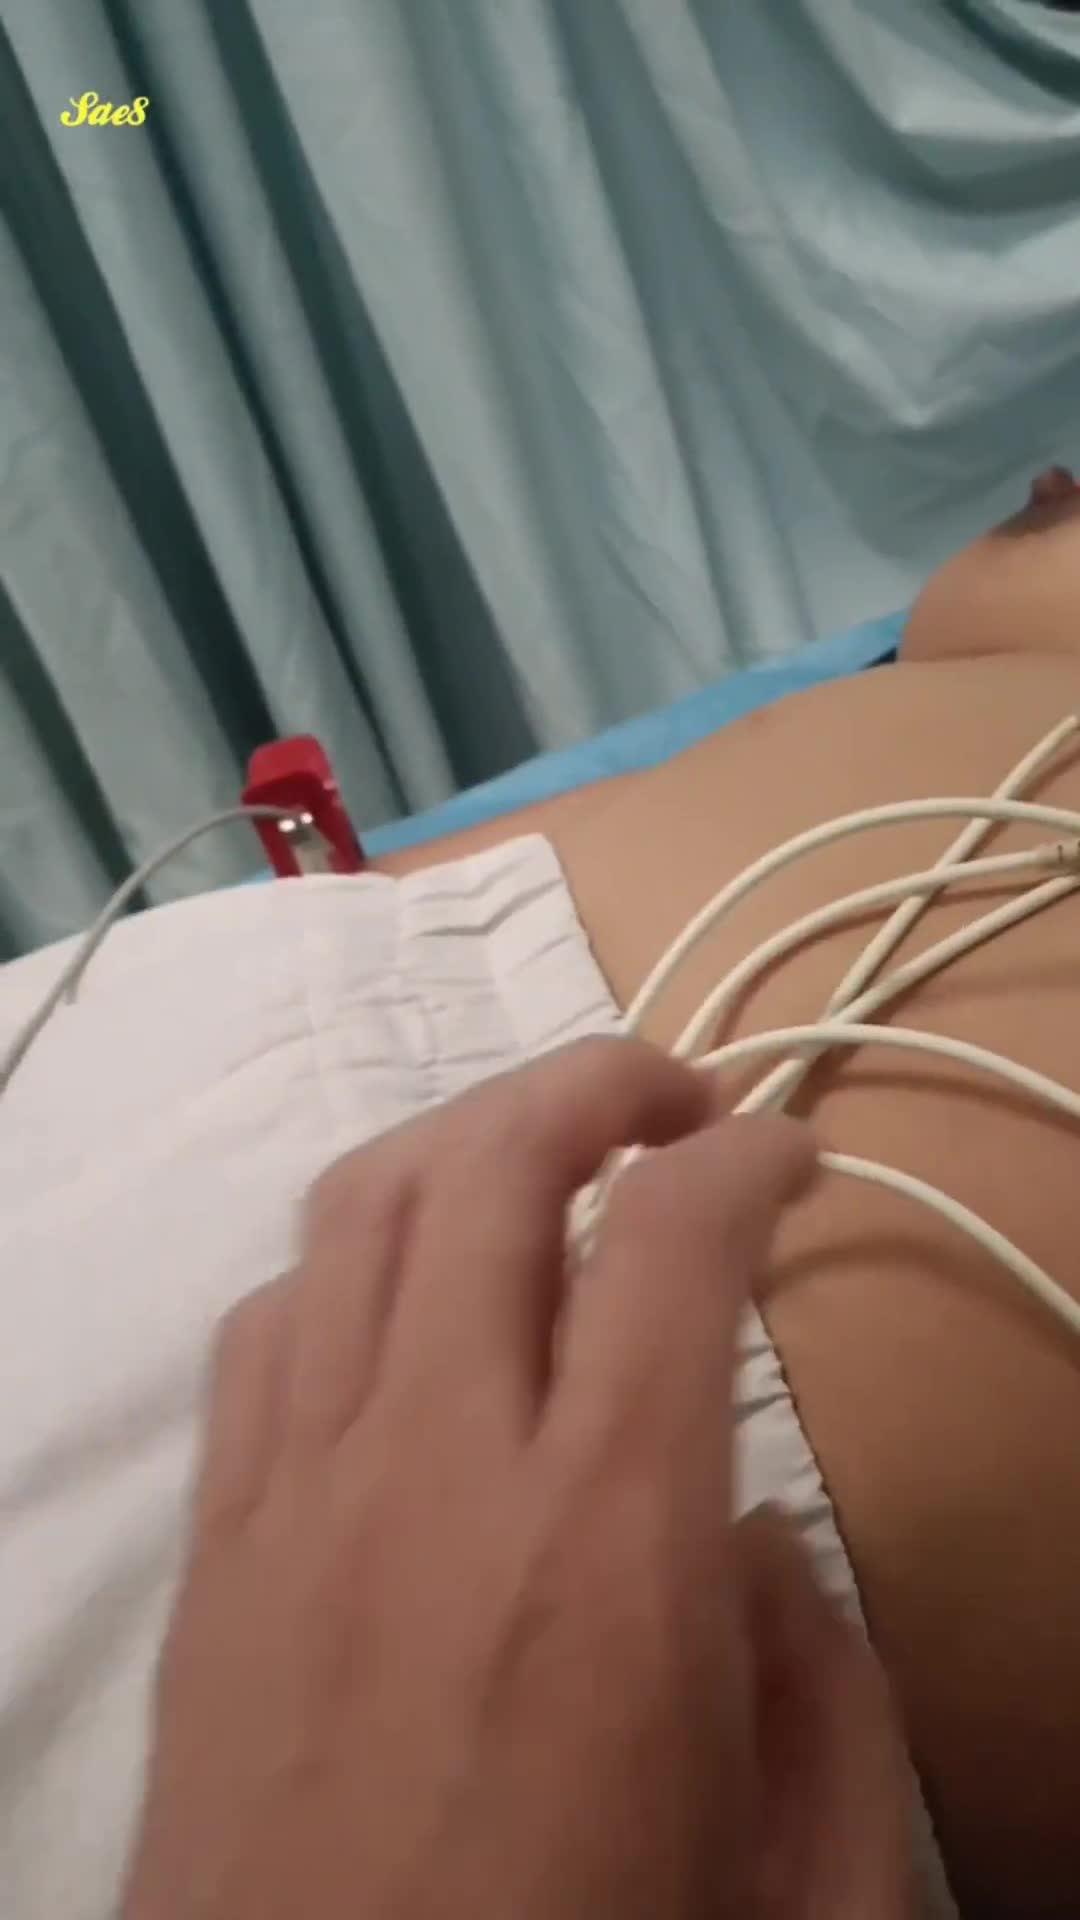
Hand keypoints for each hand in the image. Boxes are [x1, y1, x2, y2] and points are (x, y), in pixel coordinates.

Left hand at [121, 1036, 912, 1918]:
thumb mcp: (801, 1898)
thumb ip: (823, 1693)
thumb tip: (752, 1540)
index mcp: (609, 1547)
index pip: (677, 1244)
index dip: (752, 1161)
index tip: (794, 1157)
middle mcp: (441, 1470)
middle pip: (497, 1164)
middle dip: (602, 1081)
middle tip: (679, 1101)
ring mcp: (301, 1493)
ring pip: (363, 1208)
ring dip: (469, 1137)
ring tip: (546, 1157)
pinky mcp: (214, 1546)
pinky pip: (266, 1325)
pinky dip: (349, 1256)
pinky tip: (405, 1300)